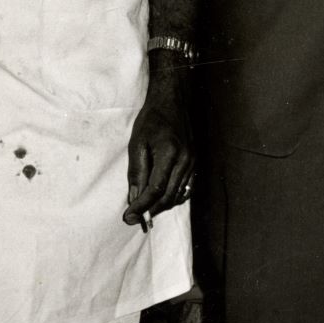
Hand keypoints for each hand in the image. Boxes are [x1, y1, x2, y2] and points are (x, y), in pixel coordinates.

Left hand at [124, 73, 192, 225]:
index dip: (141, 206)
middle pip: (168, 197)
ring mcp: (192, 163)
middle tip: (134, 219)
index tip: (128, 217)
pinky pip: (185, 188)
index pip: (155, 189)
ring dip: (160, 206)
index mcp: (169, 154)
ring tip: (144, 210)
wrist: (172, 103)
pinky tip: (160, 199)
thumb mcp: (137, 143)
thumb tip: (134, 198)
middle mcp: (185, 161)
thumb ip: (136, 172)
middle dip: (150, 211)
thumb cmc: (151, 121)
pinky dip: (172, 198)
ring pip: (177, 195)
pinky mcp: (194, 163)